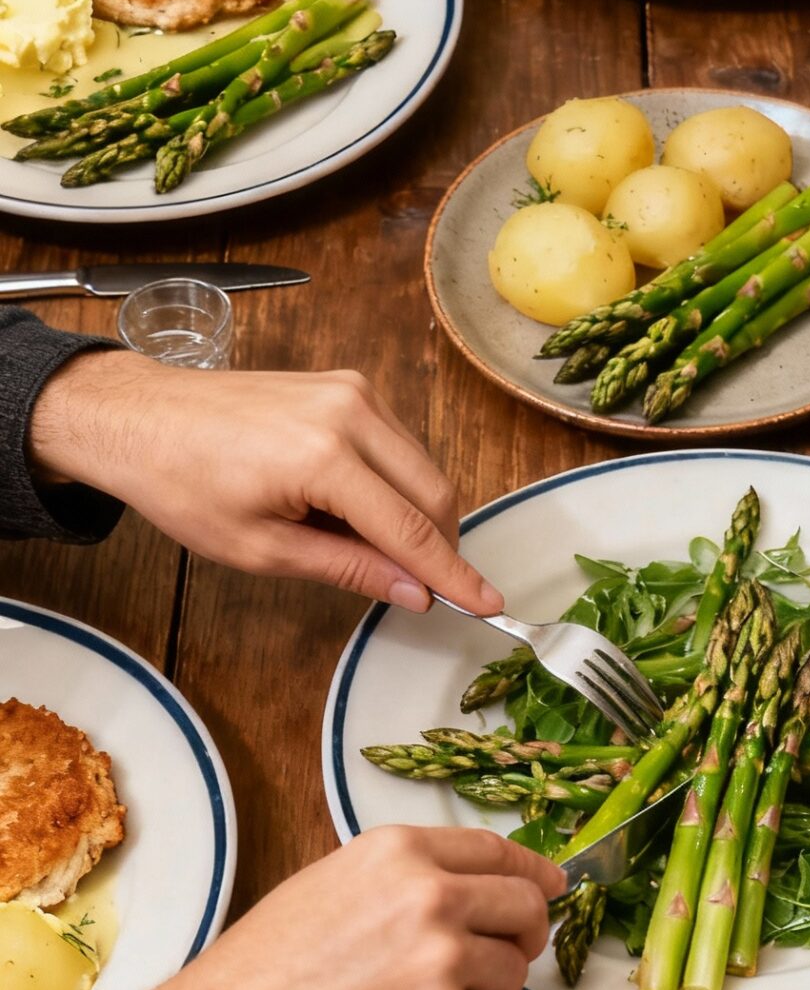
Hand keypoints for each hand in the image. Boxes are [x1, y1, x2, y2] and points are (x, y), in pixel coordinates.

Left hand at [28, 355, 501, 613]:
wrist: (141, 417)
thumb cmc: (184, 485)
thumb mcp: (262, 548)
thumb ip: (350, 568)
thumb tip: (416, 594)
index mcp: (324, 456)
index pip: (411, 529)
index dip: (453, 575)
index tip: (489, 604)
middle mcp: (351, 412)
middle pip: (433, 492)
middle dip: (439, 546)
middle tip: (425, 589)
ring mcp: (352, 391)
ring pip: (420, 467)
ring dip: (415, 515)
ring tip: (365, 546)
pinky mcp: (346, 385)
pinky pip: (396, 444)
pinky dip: (394, 484)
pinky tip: (355, 508)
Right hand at [82, 826, 561, 989]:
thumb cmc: (267, 966)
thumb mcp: (333, 883)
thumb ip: (407, 878)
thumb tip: (475, 886)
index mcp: (400, 854)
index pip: (498, 852)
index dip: (532, 871)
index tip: (551, 886)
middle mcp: (432, 898)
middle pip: (525, 909)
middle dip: (527, 932)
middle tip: (511, 951)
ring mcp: (444, 963)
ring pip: (511, 974)